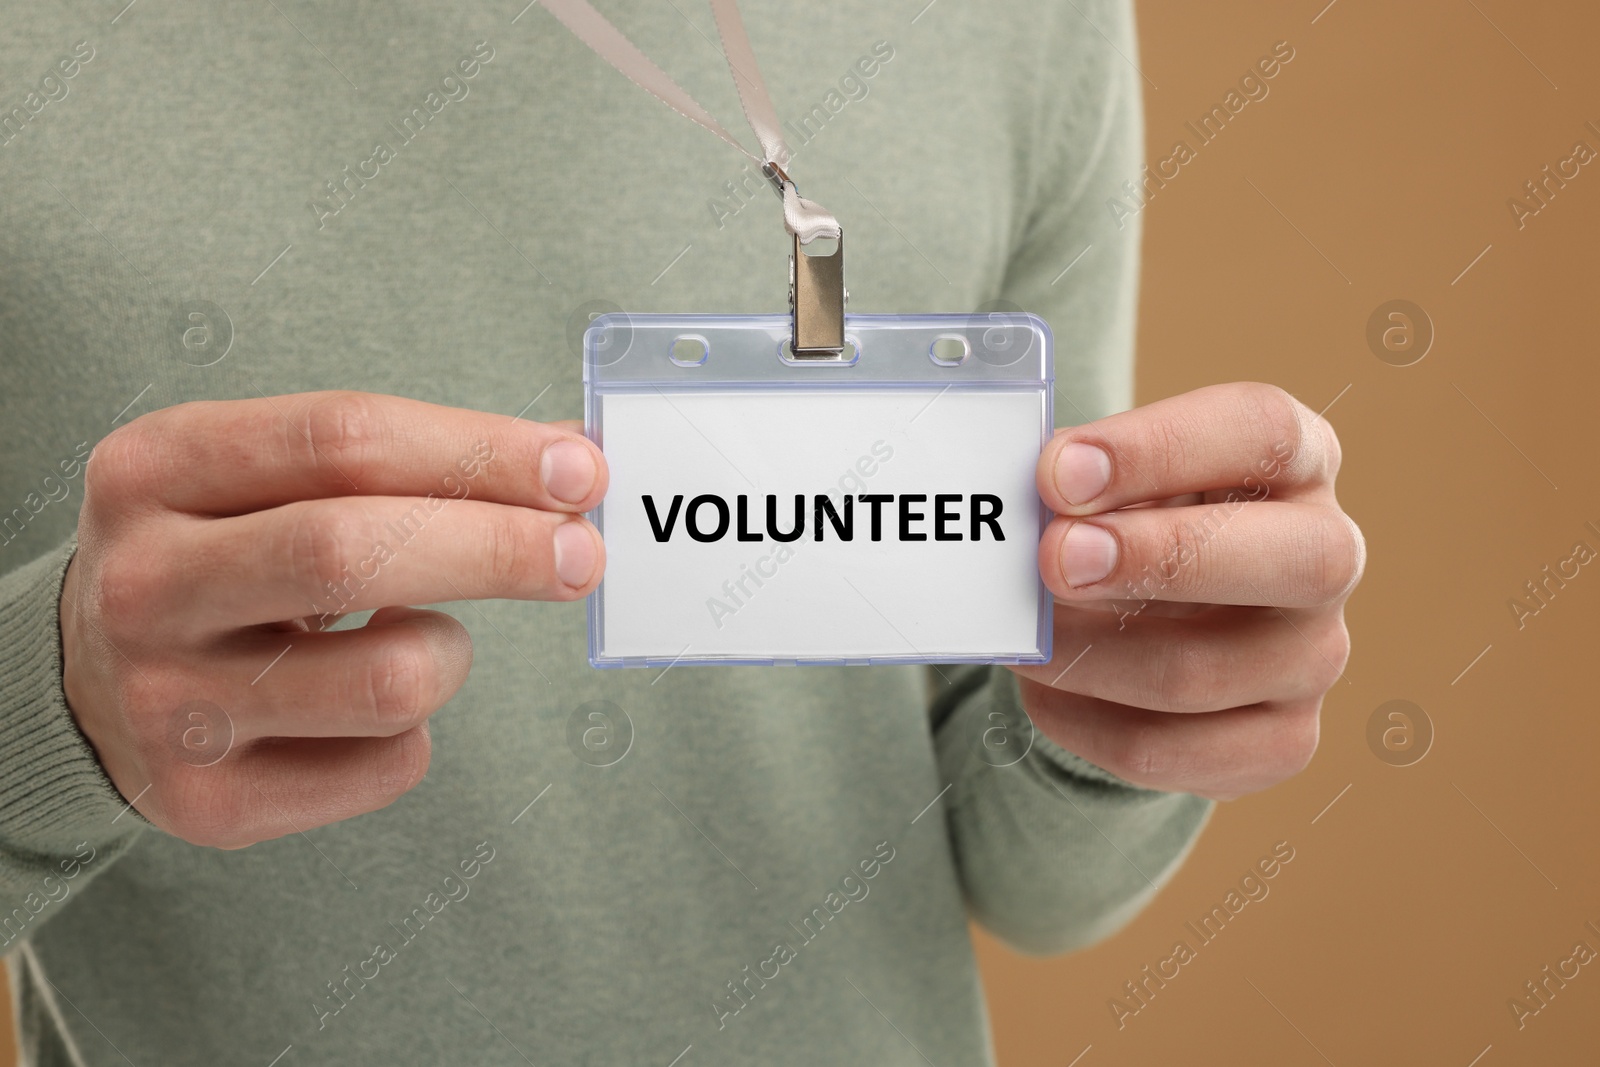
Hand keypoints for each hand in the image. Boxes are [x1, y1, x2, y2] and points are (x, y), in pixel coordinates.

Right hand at [60, 391, 606, 846]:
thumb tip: (564, 461)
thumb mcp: (261, 476)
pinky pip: (390, 766)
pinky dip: (417, 730)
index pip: (341, 439)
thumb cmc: (216, 555)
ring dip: (450, 654)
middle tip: (582, 555)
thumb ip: (401, 460)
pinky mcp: (211, 802)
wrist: (85, 682)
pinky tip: (366, 703)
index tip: (575, 469)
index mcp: (159, 470)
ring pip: (391, 680)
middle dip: (499, 550)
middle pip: (353, 552)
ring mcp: (172, 705)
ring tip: (422, 637)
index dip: (478, 452)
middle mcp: (150, 585)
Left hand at [1012, 383, 1362, 799]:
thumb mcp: (1112, 475)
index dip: (1158, 450)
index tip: (1058, 472)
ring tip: (1024, 634)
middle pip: (1299, 561)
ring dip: (1090, 655)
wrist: (1140, 615)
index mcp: (1296, 458)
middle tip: (1053, 559)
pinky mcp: (1279, 741)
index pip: (1262, 432)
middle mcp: (1327, 556)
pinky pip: (1168, 749)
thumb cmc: (1124, 516)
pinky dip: (1083, 721)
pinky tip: (1043, 687)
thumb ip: (1078, 477)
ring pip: (1204, 673)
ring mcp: (1313, 658)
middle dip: (1161, 560)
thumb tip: (1025, 500)